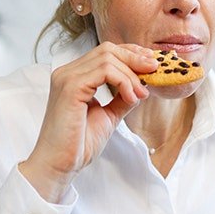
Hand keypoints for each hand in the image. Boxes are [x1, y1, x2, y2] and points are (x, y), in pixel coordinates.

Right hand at [19, 42, 157, 201]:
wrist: (60, 164)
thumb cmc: (78, 144)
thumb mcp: (108, 116)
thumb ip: (121, 99)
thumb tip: (141, 88)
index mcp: (74, 77)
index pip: (105, 52)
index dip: (131, 53)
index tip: (152, 64)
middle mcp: (68, 72)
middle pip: (107, 49)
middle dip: (135, 57)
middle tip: (154, 71)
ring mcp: (67, 77)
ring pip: (108, 58)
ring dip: (131, 74)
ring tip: (141, 94)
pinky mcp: (70, 87)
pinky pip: (104, 71)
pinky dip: (123, 82)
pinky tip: (131, 98)